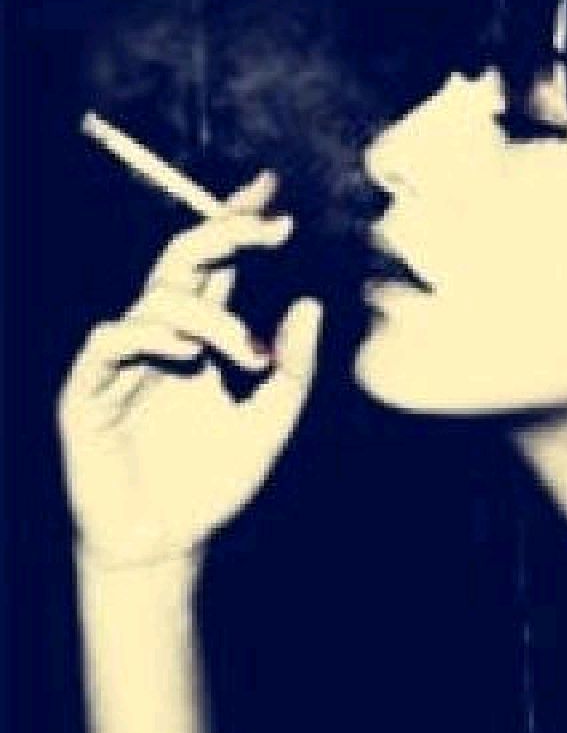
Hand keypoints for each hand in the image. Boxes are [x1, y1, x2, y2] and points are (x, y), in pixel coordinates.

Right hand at [57, 171, 322, 567]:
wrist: (168, 542)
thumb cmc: (216, 480)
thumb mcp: (269, 424)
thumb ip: (292, 370)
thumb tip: (310, 304)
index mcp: (204, 338)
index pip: (219, 266)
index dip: (237, 223)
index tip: (272, 190)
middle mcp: (164, 338)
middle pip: (183, 262)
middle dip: (224, 233)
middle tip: (269, 227)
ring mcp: (125, 361)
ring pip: (156, 301)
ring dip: (207, 316)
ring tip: (245, 352)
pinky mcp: (89, 391)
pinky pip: (109, 343)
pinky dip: (146, 336)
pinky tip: (185, 351)